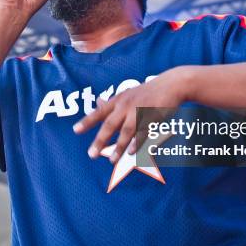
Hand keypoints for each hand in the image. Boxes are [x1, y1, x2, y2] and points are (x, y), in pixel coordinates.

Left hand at [73, 69, 189, 163]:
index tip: (75, 130)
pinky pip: (143, 133)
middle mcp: (126, 105)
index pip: (99, 112)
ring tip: (111, 160)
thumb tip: (97, 103)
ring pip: (126, 131)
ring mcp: (139, 111)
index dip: (87, 121)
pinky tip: (130, 152)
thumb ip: (113, 102)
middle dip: (100, 140)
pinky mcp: (152, 117)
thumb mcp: (127, 94)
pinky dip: (137, 143)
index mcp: (118, 100)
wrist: (170, 85)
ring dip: (118, 147)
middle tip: (91, 154)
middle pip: (110, 124)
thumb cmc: (147, 92)